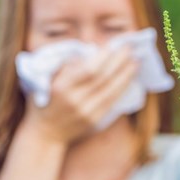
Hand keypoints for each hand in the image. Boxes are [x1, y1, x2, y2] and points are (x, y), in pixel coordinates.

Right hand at [20, 46, 138, 144]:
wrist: (45, 133)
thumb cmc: (44, 101)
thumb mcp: (45, 80)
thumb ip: (66, 66)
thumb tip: (89, 52)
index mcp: (61, 87)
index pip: (89, 70)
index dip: (104, 58)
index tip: (113, 46)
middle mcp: (75, 100)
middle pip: (103, 78)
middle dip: (119, 62)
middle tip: (130, 49)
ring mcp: (86, 112)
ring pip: (112, 91)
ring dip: (126, 75)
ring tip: (135, 62)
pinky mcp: (94, 120)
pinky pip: (112, 101)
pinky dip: (122, 88)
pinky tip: (129, 79)